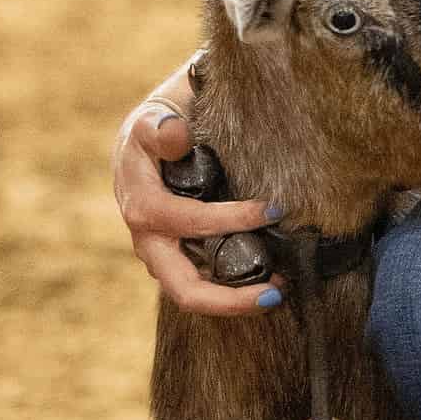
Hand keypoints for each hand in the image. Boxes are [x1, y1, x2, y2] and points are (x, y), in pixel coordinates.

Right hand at [114, 90, 280, 316]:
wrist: (142, 142)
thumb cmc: (154, 130)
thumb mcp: (152, 119)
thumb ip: (162, 129)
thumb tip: (176, 134)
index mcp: (144, 208)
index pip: (191, 222)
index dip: (234, 219)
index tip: (275, 209)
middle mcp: (149, 242)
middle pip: (185, 289)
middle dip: (230, 300)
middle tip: (274, 295)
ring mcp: (163, 255)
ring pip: (195, 295)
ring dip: (236, 300)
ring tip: (278, 291)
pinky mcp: (178, 259)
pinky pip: (204, 283)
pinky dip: (233, 289)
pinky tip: (267, 281)